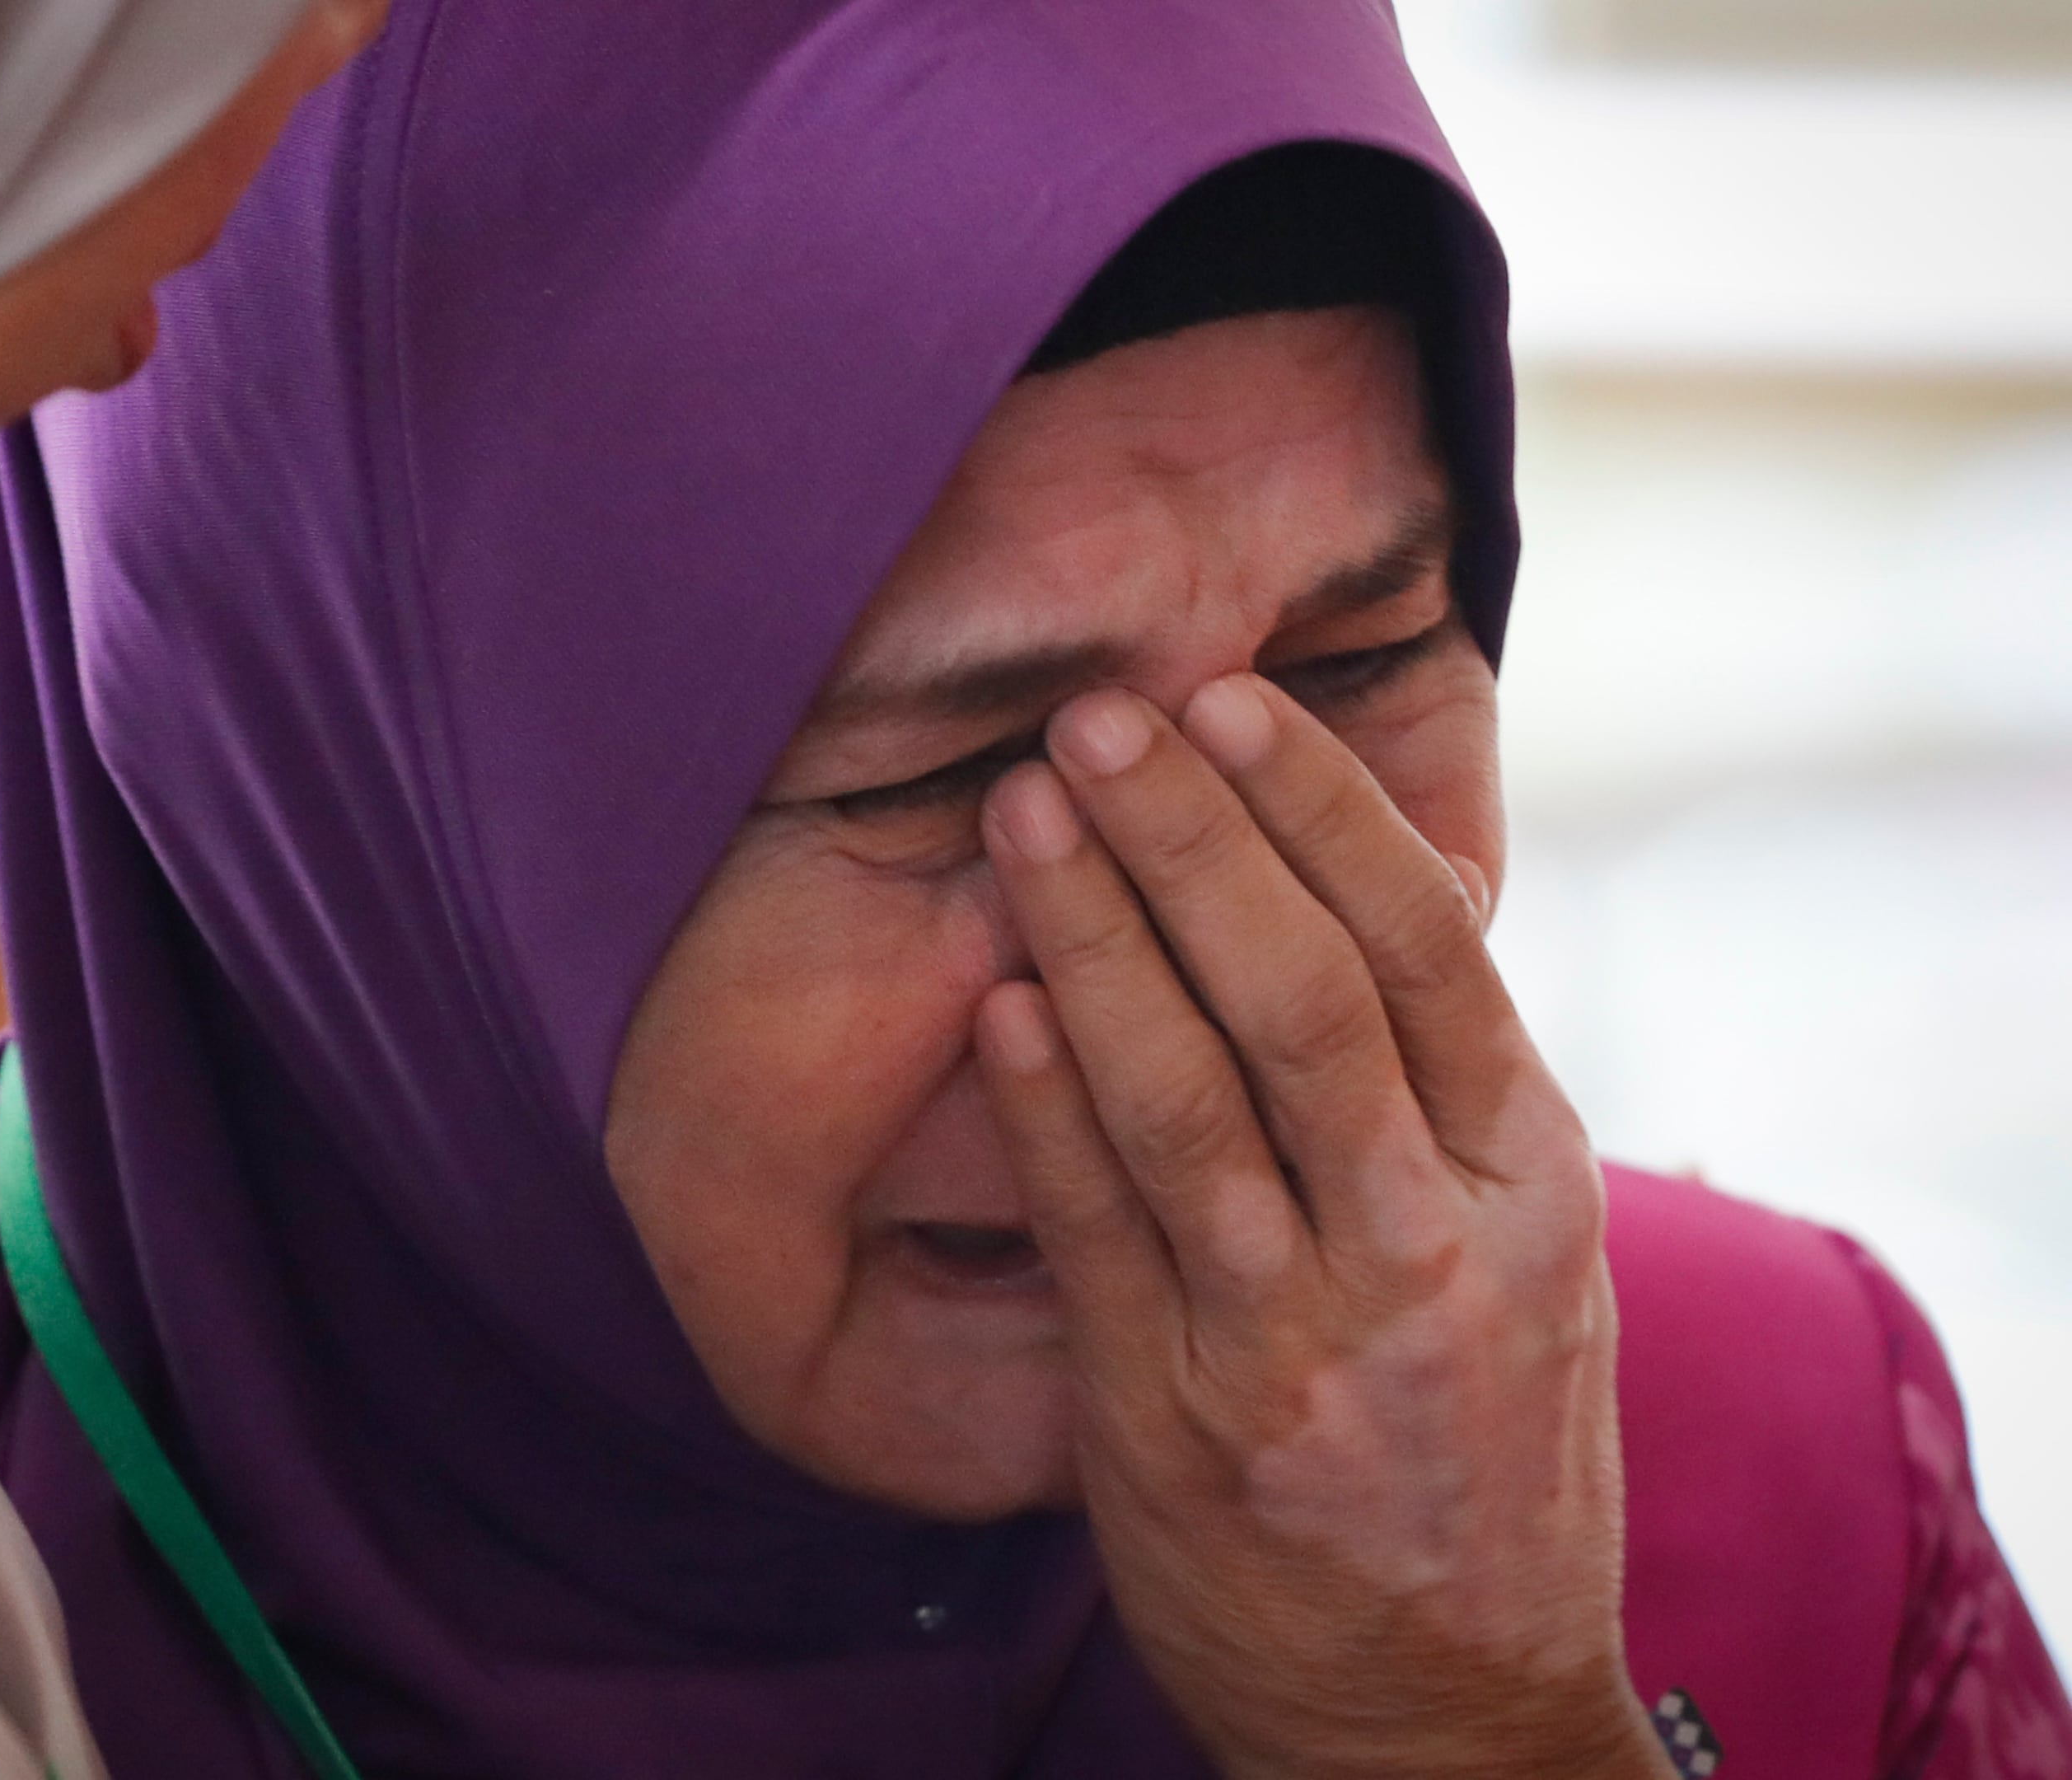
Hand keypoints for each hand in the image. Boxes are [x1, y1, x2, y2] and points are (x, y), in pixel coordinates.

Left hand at [973, 676, 1672, 1779]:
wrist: (1448, 1719)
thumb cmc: (1481, 1461)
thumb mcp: (1535, 1271)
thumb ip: (1455, 1108)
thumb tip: (1355, 905)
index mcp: (1533, 1188)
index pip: (1425, 950)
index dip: (1317, 812)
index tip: (1231, 704)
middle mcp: (1429, 1248)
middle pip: (1300, 990)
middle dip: (1190, 837)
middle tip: (1098, 720)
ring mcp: (1300, 1338)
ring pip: (1186, 1092)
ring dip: (1093, 933)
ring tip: (1024, 814)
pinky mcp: (1177, 1417)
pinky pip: (1099, 1230)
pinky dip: (1043, 1104)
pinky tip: (999, 1000)